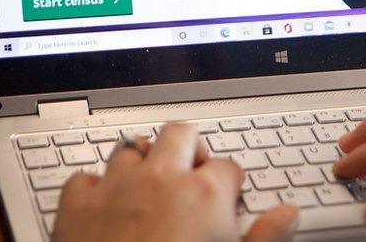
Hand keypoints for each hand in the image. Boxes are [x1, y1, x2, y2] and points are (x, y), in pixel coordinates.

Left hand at [55, 123, 297, 241]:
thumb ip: (267, 235)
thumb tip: (288, 215)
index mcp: (205, 192)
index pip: (228, 166)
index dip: (230, 182)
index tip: (227, 198)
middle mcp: (162, 179)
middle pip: (180, 134)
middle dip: (188, 147)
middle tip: (191, 171)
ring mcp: (117, 188)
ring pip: (130, 148)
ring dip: (141, 161)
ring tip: (149, 183)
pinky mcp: (78, 206)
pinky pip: (83, 179)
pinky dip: (94, 187)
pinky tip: (104, 204)